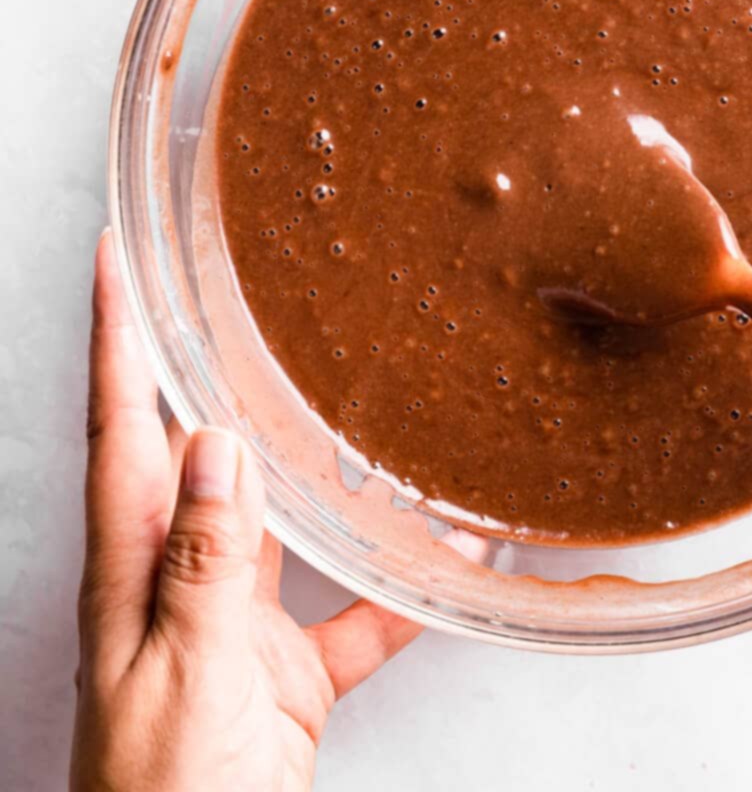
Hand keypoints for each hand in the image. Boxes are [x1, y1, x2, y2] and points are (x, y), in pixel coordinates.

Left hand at [70, 232, 430, 790]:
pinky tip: (451, 556)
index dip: (113, 340)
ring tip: (355, 398)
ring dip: (316, 462)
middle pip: (195, 449)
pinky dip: (402, 582)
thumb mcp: (184, 676)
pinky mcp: (291, 661)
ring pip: (282, 514)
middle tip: (229, 298)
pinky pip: (357, 607)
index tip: (114, 261)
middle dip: (205, 368)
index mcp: (134, 569)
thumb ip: (204, 563)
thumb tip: (213, 443)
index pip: (119, 429)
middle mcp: (182, 576)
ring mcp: (237, 617)